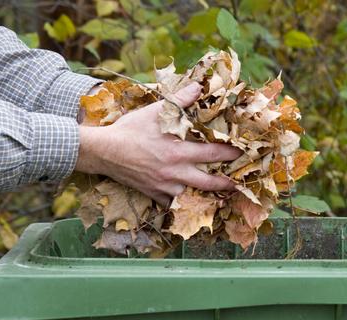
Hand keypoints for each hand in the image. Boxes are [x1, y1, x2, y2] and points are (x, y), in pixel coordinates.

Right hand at [75, 83, 240, 206]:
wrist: (104, 151)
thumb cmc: (131, 130)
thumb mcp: (155, 111)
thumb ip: (180, 101)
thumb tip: (199, 87)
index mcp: (179, 151)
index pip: (213, 154)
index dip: (230, 154)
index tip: (242, 153)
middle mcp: (175, 172)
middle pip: (208, 182)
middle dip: (225, 183)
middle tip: (237, 184)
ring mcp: (165, 186)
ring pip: (192, 196)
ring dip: (204, 195)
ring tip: (217, 196)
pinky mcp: (154, 194)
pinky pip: (172, 204)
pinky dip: (181, 203)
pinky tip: (188, 200)